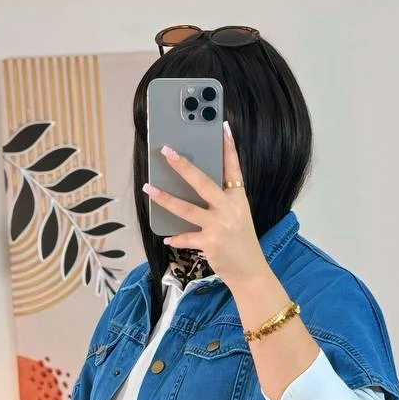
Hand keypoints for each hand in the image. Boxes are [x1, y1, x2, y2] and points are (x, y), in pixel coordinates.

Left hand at [141, 122, 266, 288]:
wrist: (250, 271)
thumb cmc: (241, 241)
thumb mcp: (238, 216)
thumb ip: (222, 201)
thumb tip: (195, 185)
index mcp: (238, 198)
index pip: (233, 168)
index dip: (228, 148)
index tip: (223, 128)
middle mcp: (229, 209)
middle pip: (202, 182)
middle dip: (183, 165)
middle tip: (167, 151)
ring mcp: (219, 226)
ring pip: (186, 208)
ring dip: (164, 198)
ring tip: (148, 188)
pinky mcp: (210, 243)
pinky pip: (186, 238)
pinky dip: (176, 239)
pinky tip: (167, 238)